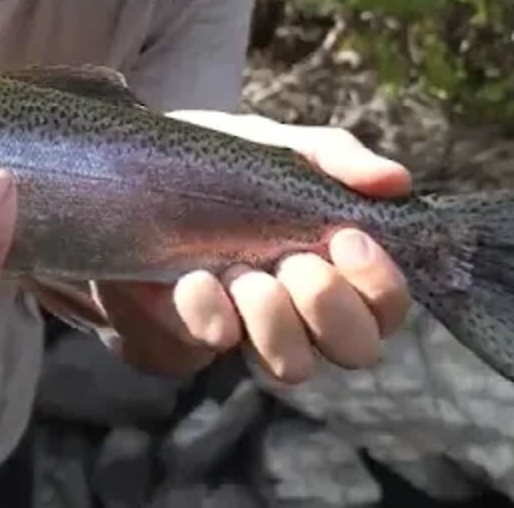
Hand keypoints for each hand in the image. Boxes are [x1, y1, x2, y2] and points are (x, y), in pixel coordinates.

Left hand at [92, 112, 413, 383]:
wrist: (116, 176)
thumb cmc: (212, 167)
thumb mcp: (273, 146)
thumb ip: (335, 157)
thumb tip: (397, 181)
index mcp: (331, 269)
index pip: (386, 308)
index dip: (380, 285)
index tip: (346, 237)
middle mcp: (296, 314)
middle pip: (354, 351)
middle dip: (329, 307)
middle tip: (295, 263)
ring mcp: (240, 335)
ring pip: (291, 368)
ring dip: (274, 319)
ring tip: (243, 273)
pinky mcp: (181, 344)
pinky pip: (206, 353)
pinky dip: (207, 315)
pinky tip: (193, 279)